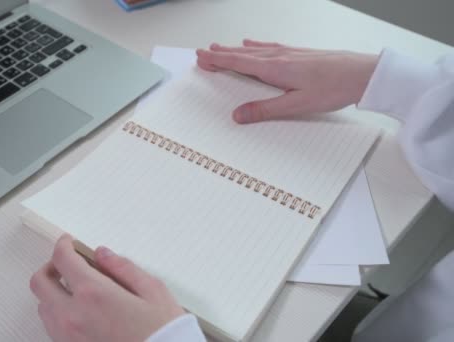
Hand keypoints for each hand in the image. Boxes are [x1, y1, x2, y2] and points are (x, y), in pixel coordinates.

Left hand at [30, 235, 184, 341]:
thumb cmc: (164, 335)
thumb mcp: (153, 291)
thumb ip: (124, 268)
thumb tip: (103, 255)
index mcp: (94, 294)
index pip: (62, 259)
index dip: (63, 245)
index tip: (69, 243)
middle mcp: (73, 316)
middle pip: (40, 282)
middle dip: (50, 266)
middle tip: (67, 263)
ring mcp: (68, 337)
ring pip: (43, 306)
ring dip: (52, 292)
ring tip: (74, 289)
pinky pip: (52, 328)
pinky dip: (58, 313)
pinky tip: (79, 311)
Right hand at [196, 39, 378, 123]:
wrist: (362, 74)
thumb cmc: (333, 88)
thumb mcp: (296, 105)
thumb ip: (265, 110)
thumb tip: (238, 115)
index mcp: (275, 69)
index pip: (238, 63)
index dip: (218, 60)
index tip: (202, 57)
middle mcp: (279, 57)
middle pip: (242, 54)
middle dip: (221, 54)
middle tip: (203, 53)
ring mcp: (289, 53)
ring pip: (254, 50)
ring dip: (234, 50)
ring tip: (220, 48)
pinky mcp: (299, 53)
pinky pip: (269, 47)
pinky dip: (256, 46)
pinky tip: (254, 44)